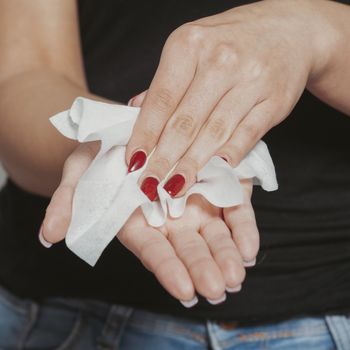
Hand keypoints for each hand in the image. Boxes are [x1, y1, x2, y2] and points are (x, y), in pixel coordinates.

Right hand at [40, 143, 258, 305]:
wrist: (129, 130)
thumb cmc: (100, 154)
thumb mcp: (80, 171)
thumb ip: (69, 202)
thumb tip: (49, 234)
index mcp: (138, 221)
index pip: (152, 249)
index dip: (167, 268)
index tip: (184, 290)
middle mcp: (168, 219)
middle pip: (187, 248)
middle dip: (202, 268)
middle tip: (218, 288)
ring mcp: (194, 204)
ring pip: (213, 234)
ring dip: (226, 255)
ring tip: (237, 275)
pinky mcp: (217, 185)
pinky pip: (233, 208)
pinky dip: (242, 226)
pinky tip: (250, 247)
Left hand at [125, 0, 325, 198]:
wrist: (288, 30)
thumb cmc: (232, 41)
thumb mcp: (193, 48)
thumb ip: (167, 83)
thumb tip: (137, 110)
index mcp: (190, 45)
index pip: (160, 100)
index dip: (144, 135)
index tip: (133, 161)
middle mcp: (220, 61)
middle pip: (184, 122)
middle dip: (163, 159)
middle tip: (149, 184)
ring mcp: (250, 81)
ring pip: (213, 133)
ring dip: (191, 166)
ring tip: (174, 187)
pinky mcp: (274, 101)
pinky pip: (246, 136)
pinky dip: (227, 158)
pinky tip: (212, 174)